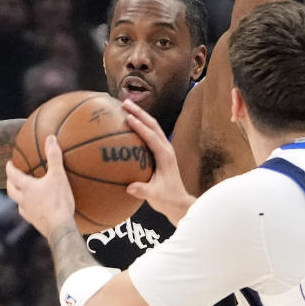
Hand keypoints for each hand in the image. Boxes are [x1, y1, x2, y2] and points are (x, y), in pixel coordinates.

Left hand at [5, 135, 75, 237]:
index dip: (9, 168)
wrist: (60, 227)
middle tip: (12, 176)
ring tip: (23, 192)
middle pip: (11, 190)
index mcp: (26, 188)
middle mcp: (23, 201)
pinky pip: (28, 213)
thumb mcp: (58, 175)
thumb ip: (54, 157)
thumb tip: (51, 138)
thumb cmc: (58, 201)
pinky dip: (29, 208)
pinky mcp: (35, 222)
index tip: (8, 163)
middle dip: (10, 182)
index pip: (12, 176)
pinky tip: (36, 208)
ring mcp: (28, 213)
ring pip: (18, 203)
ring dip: (18, 196)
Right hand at [122, 99, 193, 224]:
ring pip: (153, 127)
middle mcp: (166, 149)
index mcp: (165, 156)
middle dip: (140, 112)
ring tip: (126, 106)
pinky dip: (141, 125)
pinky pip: (150, 134)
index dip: (140, 126)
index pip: (151, 137)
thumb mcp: (154, 196)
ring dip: (141, 115)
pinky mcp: (161, 152)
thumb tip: (129, 187)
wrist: (179, 202)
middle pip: (153, 125)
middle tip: (125, 102)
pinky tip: (130, 123)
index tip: (128, 117)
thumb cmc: (167, 199)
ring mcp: (165, 149)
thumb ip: (143, 191)